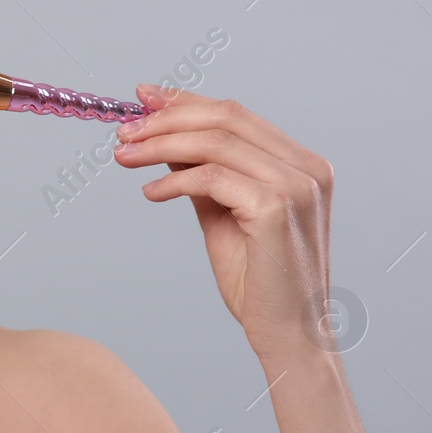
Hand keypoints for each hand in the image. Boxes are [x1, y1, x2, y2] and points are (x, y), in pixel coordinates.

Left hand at [112, 84, 333, 356]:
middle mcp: (307, 168)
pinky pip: (210, 178)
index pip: (236, 114)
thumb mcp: (222, 212)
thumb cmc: (258, 279)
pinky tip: (151, 193)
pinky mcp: (276, 209)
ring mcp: (297, 186)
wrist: (287, 334)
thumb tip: (163, 137)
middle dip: (167, 119)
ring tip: (125, 158)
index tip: (143, 98)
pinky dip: (173, 181)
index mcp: (302, 163)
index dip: (186, 101)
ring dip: (160, 145)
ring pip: (215, 143)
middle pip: (226, 117)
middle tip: (124, 132)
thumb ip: (202, 172)